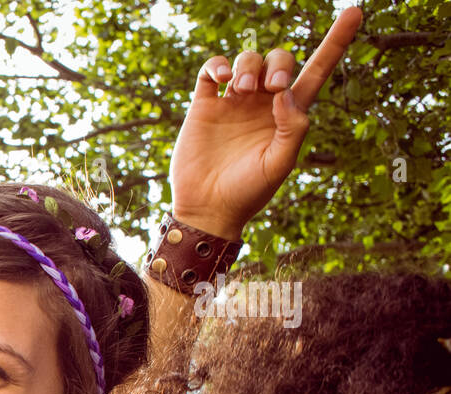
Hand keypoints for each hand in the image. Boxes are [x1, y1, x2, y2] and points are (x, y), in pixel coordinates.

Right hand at [169, 6, 362, 239]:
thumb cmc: (248, 193)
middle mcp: (262, 104)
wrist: (207, 209)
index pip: (317, 71)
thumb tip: (283, 91)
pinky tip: (222, 79)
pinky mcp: (204, 106)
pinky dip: (217, 65)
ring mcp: (233, 103)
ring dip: (248, 66)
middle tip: (270, 87)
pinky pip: (211, 71)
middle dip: (279, 63)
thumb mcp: (280, 164)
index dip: (337, 42)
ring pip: (247, 60)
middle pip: (279, 60)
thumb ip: (292, 127)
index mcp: (288, 115)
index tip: (355, 12)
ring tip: (242, 88)